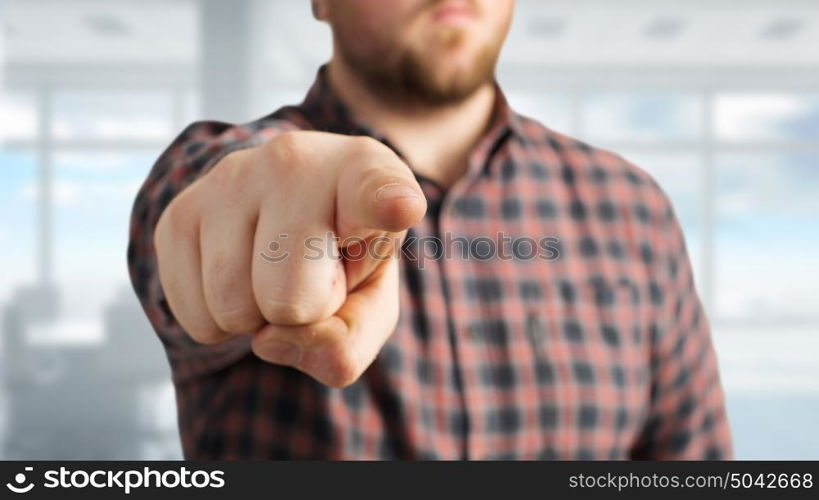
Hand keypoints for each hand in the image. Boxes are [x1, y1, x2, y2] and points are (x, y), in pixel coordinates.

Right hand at [154, 131, 425, 386]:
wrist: (285, 214)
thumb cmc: (342, 260)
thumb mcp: (371, 302)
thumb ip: (348, 340)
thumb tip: (268, 340)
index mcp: (365, 174)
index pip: (376, 191)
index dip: (388, 203)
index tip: (400, 206)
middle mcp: (293, 161)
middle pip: (289, 298)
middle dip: (302, 312)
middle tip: (313, 275)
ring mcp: (229, 179)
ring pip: (232, 308)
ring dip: (256, 317)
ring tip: (275, 272)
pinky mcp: (180, 211)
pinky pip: (193, 315)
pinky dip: (218, 320)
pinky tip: (239, 276)